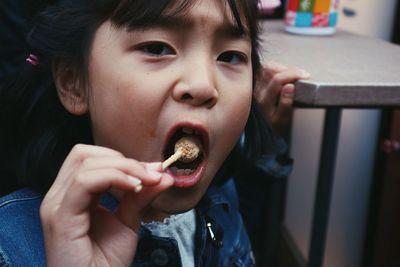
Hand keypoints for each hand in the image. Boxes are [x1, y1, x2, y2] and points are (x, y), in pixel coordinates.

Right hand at [40, 144, 173, 266]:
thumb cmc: (105, 262)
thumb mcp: (128, 221)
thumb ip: (141, 195)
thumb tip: (162, 174)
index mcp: (72, 195)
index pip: (92, 159)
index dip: (123, 159)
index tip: (154, 171)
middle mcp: (59, 196)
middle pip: (85, 154)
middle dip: (123, 159)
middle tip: (150, 175)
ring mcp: (56, 205)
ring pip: (85, 162)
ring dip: (122, 166)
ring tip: (145, 181)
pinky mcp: (60, 217)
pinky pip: (84, 182)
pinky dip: (113, 177)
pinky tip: (133, 186)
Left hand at [254, 62, 309, 135]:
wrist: (257, 131)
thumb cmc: (271, 126)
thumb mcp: (281, 121)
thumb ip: (285, 104)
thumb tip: (290, 86)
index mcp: (264, 100)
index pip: (277, 79)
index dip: (293, 74)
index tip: (305, 76)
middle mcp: (257, 91)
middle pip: (270, 70)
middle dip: (288, 69)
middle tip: (301, 74)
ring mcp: (253, 87)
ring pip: (265, 68)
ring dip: (281, 67)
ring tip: (293, 73)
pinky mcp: (252, 85)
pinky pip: (261, 70)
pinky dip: (273, 68)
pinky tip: (282, 73)